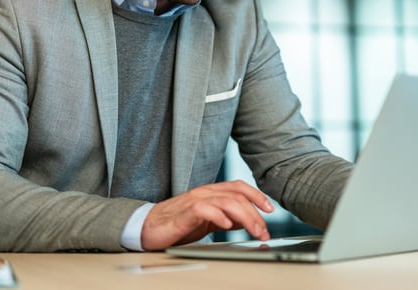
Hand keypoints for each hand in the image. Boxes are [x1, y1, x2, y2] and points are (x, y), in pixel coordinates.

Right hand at [141, 180, 273, 249]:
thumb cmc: (177, 224)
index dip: (257, 195)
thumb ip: (225, 217)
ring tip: (253, 230)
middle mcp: (204, 193)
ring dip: (244, 217)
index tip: (270, 209)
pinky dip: (219, 216)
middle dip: (255, 213)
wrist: (148, 228)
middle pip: (237, 196)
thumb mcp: (207, 221)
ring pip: (226, 201)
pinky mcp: (184, 214)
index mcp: (210, 192)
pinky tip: (227, 226)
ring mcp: (194, 201)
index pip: (238, 187)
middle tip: (264, 231)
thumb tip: (245, 220)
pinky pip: (204, 209)